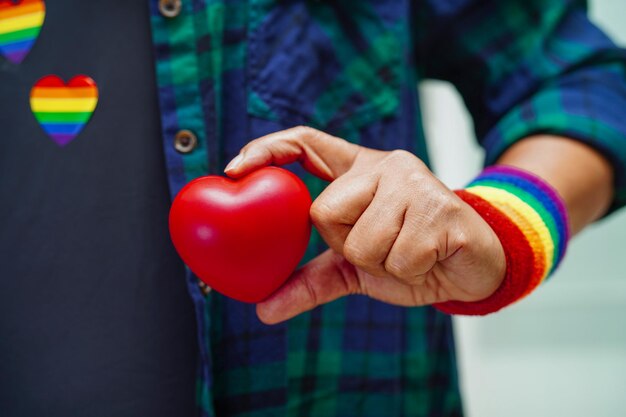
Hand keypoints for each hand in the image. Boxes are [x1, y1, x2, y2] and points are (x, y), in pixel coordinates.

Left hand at [225, 127, 505, 323]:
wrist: (471, 269)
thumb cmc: (411, 258)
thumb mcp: (354, 269)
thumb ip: (309, 281)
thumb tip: (261, 308)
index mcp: (358, 171)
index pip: (305, 143)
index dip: (267, 149)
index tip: (233, 169)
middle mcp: (384, 166)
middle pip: (324, 211)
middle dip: (346, 245)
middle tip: (381, 246)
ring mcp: (414, 183)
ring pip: (361, 240)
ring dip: (381, 262)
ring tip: (408, 253)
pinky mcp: (441, 207)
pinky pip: (398, 256)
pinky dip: (409, 270)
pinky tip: (428, 257)